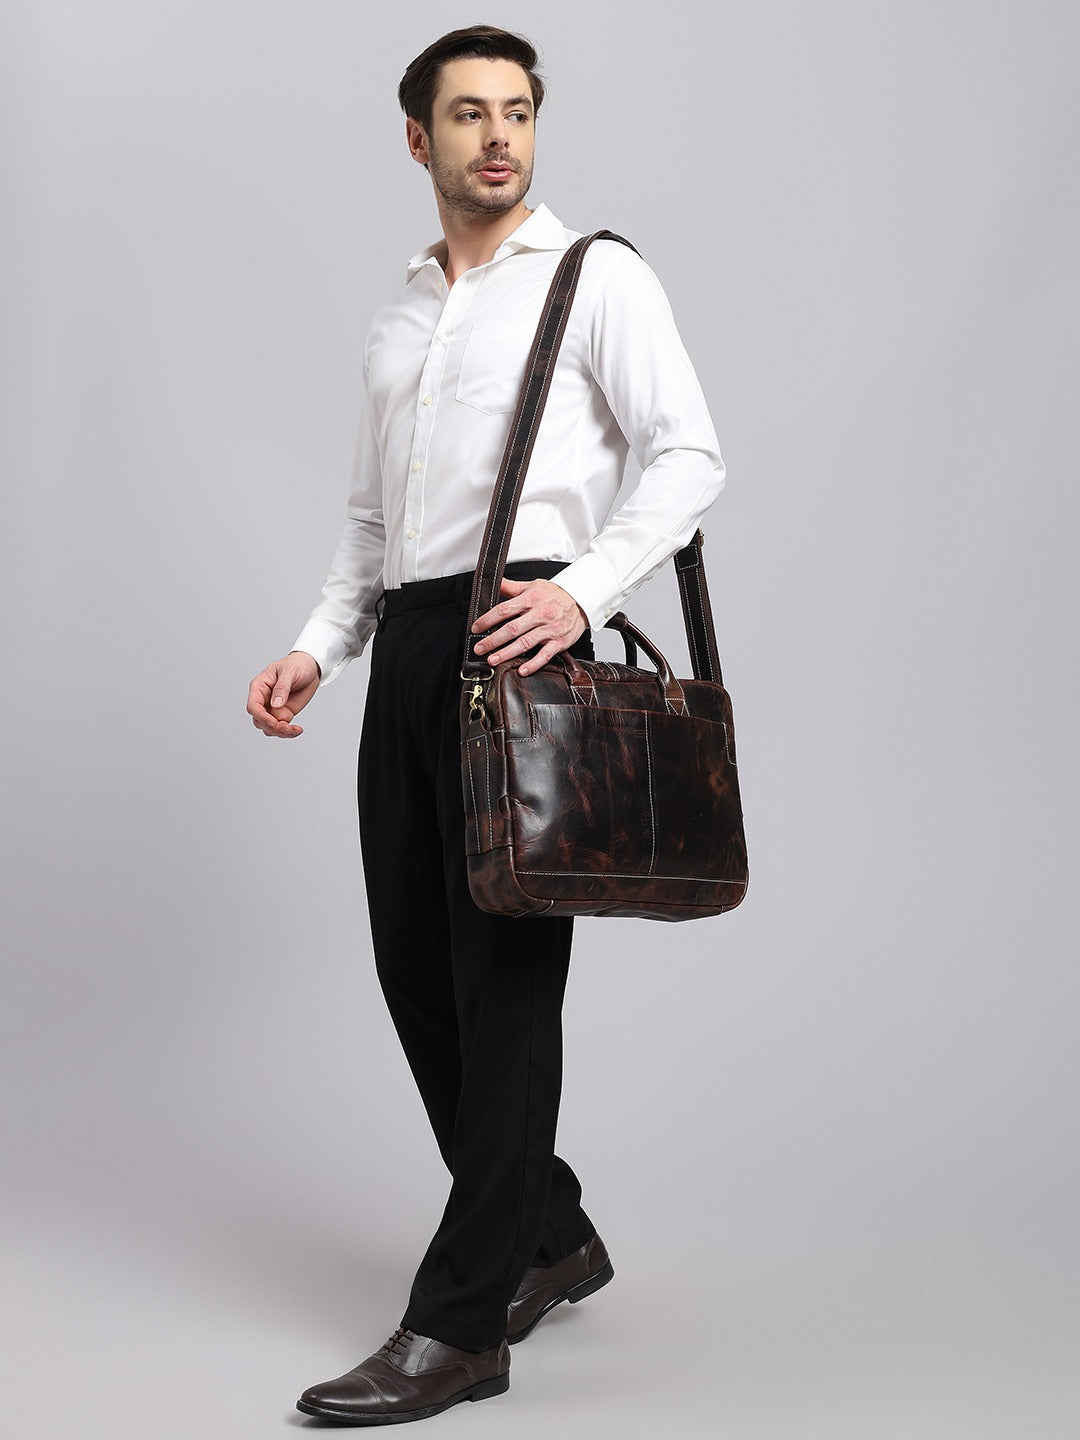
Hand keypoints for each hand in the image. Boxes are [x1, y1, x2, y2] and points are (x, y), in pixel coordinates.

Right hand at [247, 651, 320, 737]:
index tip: (274, 722)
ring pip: (268, 728)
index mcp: (259, 687)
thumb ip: (282, 688)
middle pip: (259, 720)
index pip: (253, 706)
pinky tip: (297, 730)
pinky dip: (288, 732)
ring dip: (280, 732)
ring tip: (295, 729)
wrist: (311, 668)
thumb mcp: (290, 672)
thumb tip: (275, 704)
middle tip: (288, 727)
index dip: (261, 716)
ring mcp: (273, 708)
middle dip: (272, 727)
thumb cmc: (297, 665)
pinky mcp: (283, 714)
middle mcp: (263, 699)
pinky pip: (280, 728)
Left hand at [471, 578, 587, 676]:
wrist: (581, 601)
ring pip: (526, 642)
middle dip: (494, 640)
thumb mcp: (533, 586)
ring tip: (493, 660)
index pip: (505, 610)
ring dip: (508, 653)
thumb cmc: (556, 595)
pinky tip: (522, 669)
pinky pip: (545, 655)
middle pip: (513, 628)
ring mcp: (551, 629)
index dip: (488, 620)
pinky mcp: (560, 641)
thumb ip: (512, 587)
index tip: (476, 628)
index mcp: (532, 599)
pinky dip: (533, 663)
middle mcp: (541, 613)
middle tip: (480, 648)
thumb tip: (495, 582)